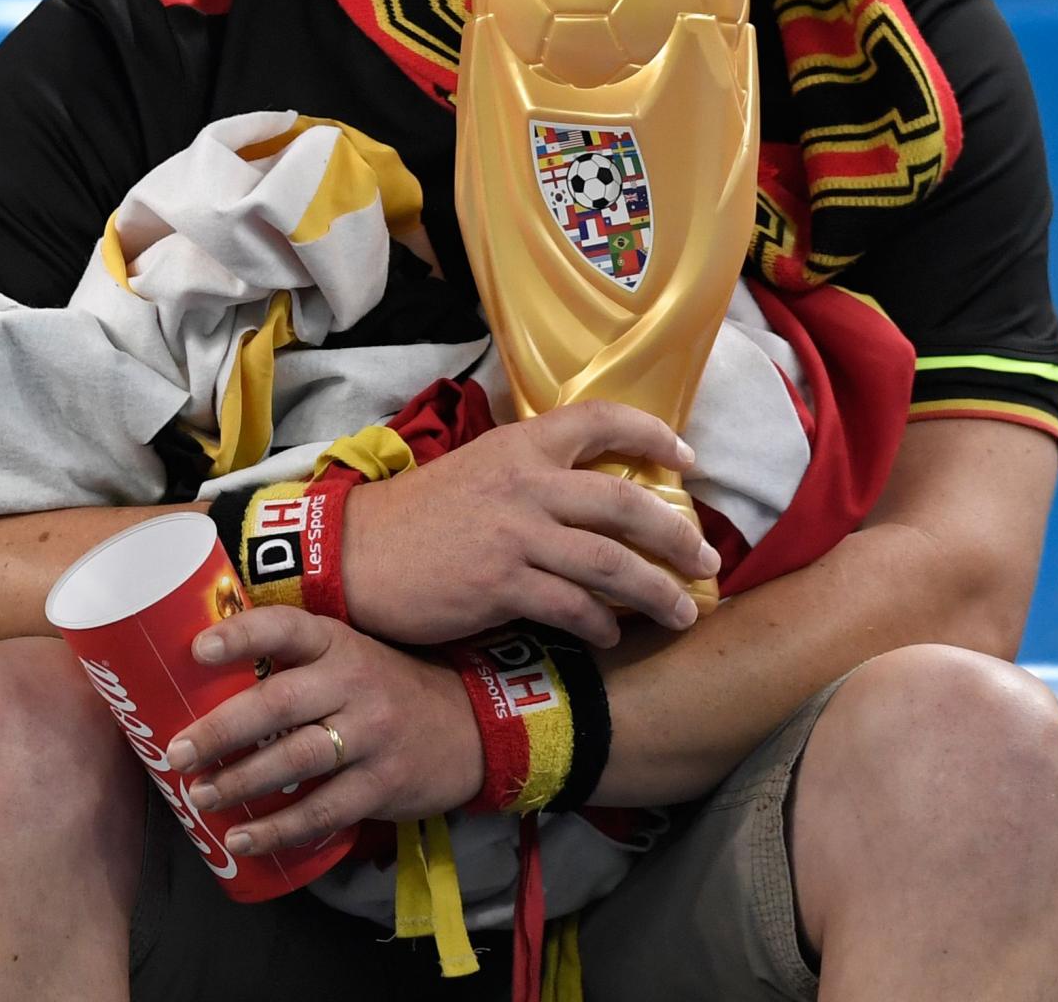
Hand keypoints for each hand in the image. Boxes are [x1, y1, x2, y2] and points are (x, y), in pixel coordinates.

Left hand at [162, 606, 482, 856]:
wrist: (467, 727)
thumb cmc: (381, 689)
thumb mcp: (346, 656)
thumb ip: (292, 662)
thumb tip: (198, 674)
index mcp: (337, 643)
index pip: (285, 628)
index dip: (241, 635)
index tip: (197, 650)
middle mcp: (354, 684)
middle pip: (280, 704)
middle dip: (222, 730)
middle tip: (178, 753)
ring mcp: (372, 736)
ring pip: (296, 760)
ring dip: (242, 782)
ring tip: (201, 796)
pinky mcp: (383, 784)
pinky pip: (323, 811)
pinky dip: (279, 829)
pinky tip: (243, 838)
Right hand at [342, 399, 718, 648]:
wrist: (352, 554)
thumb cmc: (412, 518)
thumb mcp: (474, 472)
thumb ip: (526, 476)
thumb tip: (581, 496)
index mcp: (517, 446)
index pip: (599, 420)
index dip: (652, 434)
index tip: (686, 457)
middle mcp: (524, 484)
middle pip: (625, 504)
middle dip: (677, 536)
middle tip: (705, 560)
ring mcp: (515, 536)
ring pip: (611, 564)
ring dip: (656, 593)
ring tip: (681, 612)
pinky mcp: (502, 585)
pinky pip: (574, 608)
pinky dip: (601, 626)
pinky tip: (611, 637)